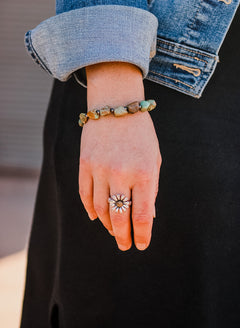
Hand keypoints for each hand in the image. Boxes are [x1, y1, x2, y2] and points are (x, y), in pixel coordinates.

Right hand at [78, 62, 161, 250]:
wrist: (116, 105)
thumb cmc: (141, 134)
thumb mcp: (154, 159)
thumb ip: (151, 189)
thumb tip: (146, 218)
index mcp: (144, 173)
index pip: (142, 216)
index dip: (142, 235)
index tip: (142, 245)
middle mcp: (121, 173)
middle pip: (119, 217)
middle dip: (123, 236)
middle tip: (125, 245)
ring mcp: (99, 169)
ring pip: (100, 209)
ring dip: (108, 225)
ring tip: (114, 231)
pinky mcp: (85, 164)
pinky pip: (85, 194)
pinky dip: (91, 209)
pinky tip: (97, 217)